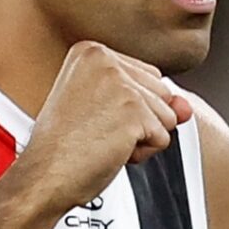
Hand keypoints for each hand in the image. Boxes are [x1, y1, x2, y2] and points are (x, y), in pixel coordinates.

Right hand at [12, 40, 192, 212]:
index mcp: (91, 51)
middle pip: (161, 92)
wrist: (43, 176)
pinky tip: (111, 151)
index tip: (91, 118)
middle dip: (139, 122)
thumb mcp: (107, 111)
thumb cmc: (65, 147)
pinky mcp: (133, 110)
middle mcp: (105, 59)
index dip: (128, 108)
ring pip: (167, 115)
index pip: (146, 77)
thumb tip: (186, 107)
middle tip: (97, 132)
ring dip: (141, 138)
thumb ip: (150, 100)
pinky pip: (162, 138)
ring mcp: (120, 83)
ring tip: (103, 141)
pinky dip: (142, 153)